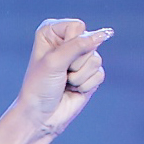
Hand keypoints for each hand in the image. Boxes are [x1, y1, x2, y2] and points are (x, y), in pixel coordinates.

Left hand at [18, 18, 112, 139]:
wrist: (40, 116)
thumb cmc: (40, 87)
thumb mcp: (55, 61)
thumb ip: (79, 45)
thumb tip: (104, 34)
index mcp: (53, 31)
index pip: (78, 27)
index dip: (71, 44)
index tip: (56, 59)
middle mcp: (67, 41)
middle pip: (90, 42)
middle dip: (76, 63)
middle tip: (61, 73)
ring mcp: (79, 58)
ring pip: (96, 59)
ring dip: (79, 76)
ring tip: (66, 82)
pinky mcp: (89, 74)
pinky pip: (99, 74)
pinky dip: (86, 85)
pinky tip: (73, 89)